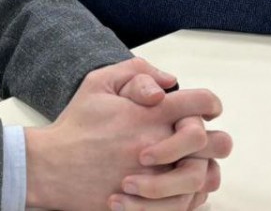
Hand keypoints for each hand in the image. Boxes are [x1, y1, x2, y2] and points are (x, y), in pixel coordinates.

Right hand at [25, 59, 231, 210]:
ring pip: (207, 177)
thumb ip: (137, 72)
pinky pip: (188, 204)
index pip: (204, 103)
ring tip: (183, 166)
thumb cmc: (76, 126)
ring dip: (201, 170)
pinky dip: (188, 197)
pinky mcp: (151, 203)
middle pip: (218, 143)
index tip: (202, 110)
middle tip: (196, 143)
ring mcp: (159, 177)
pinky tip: (173, 187)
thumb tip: (170, 82)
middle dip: (213, 140)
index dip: (210, 104)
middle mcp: (161, 144)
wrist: (53, 168)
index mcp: (152, 114)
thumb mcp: (99, 82)